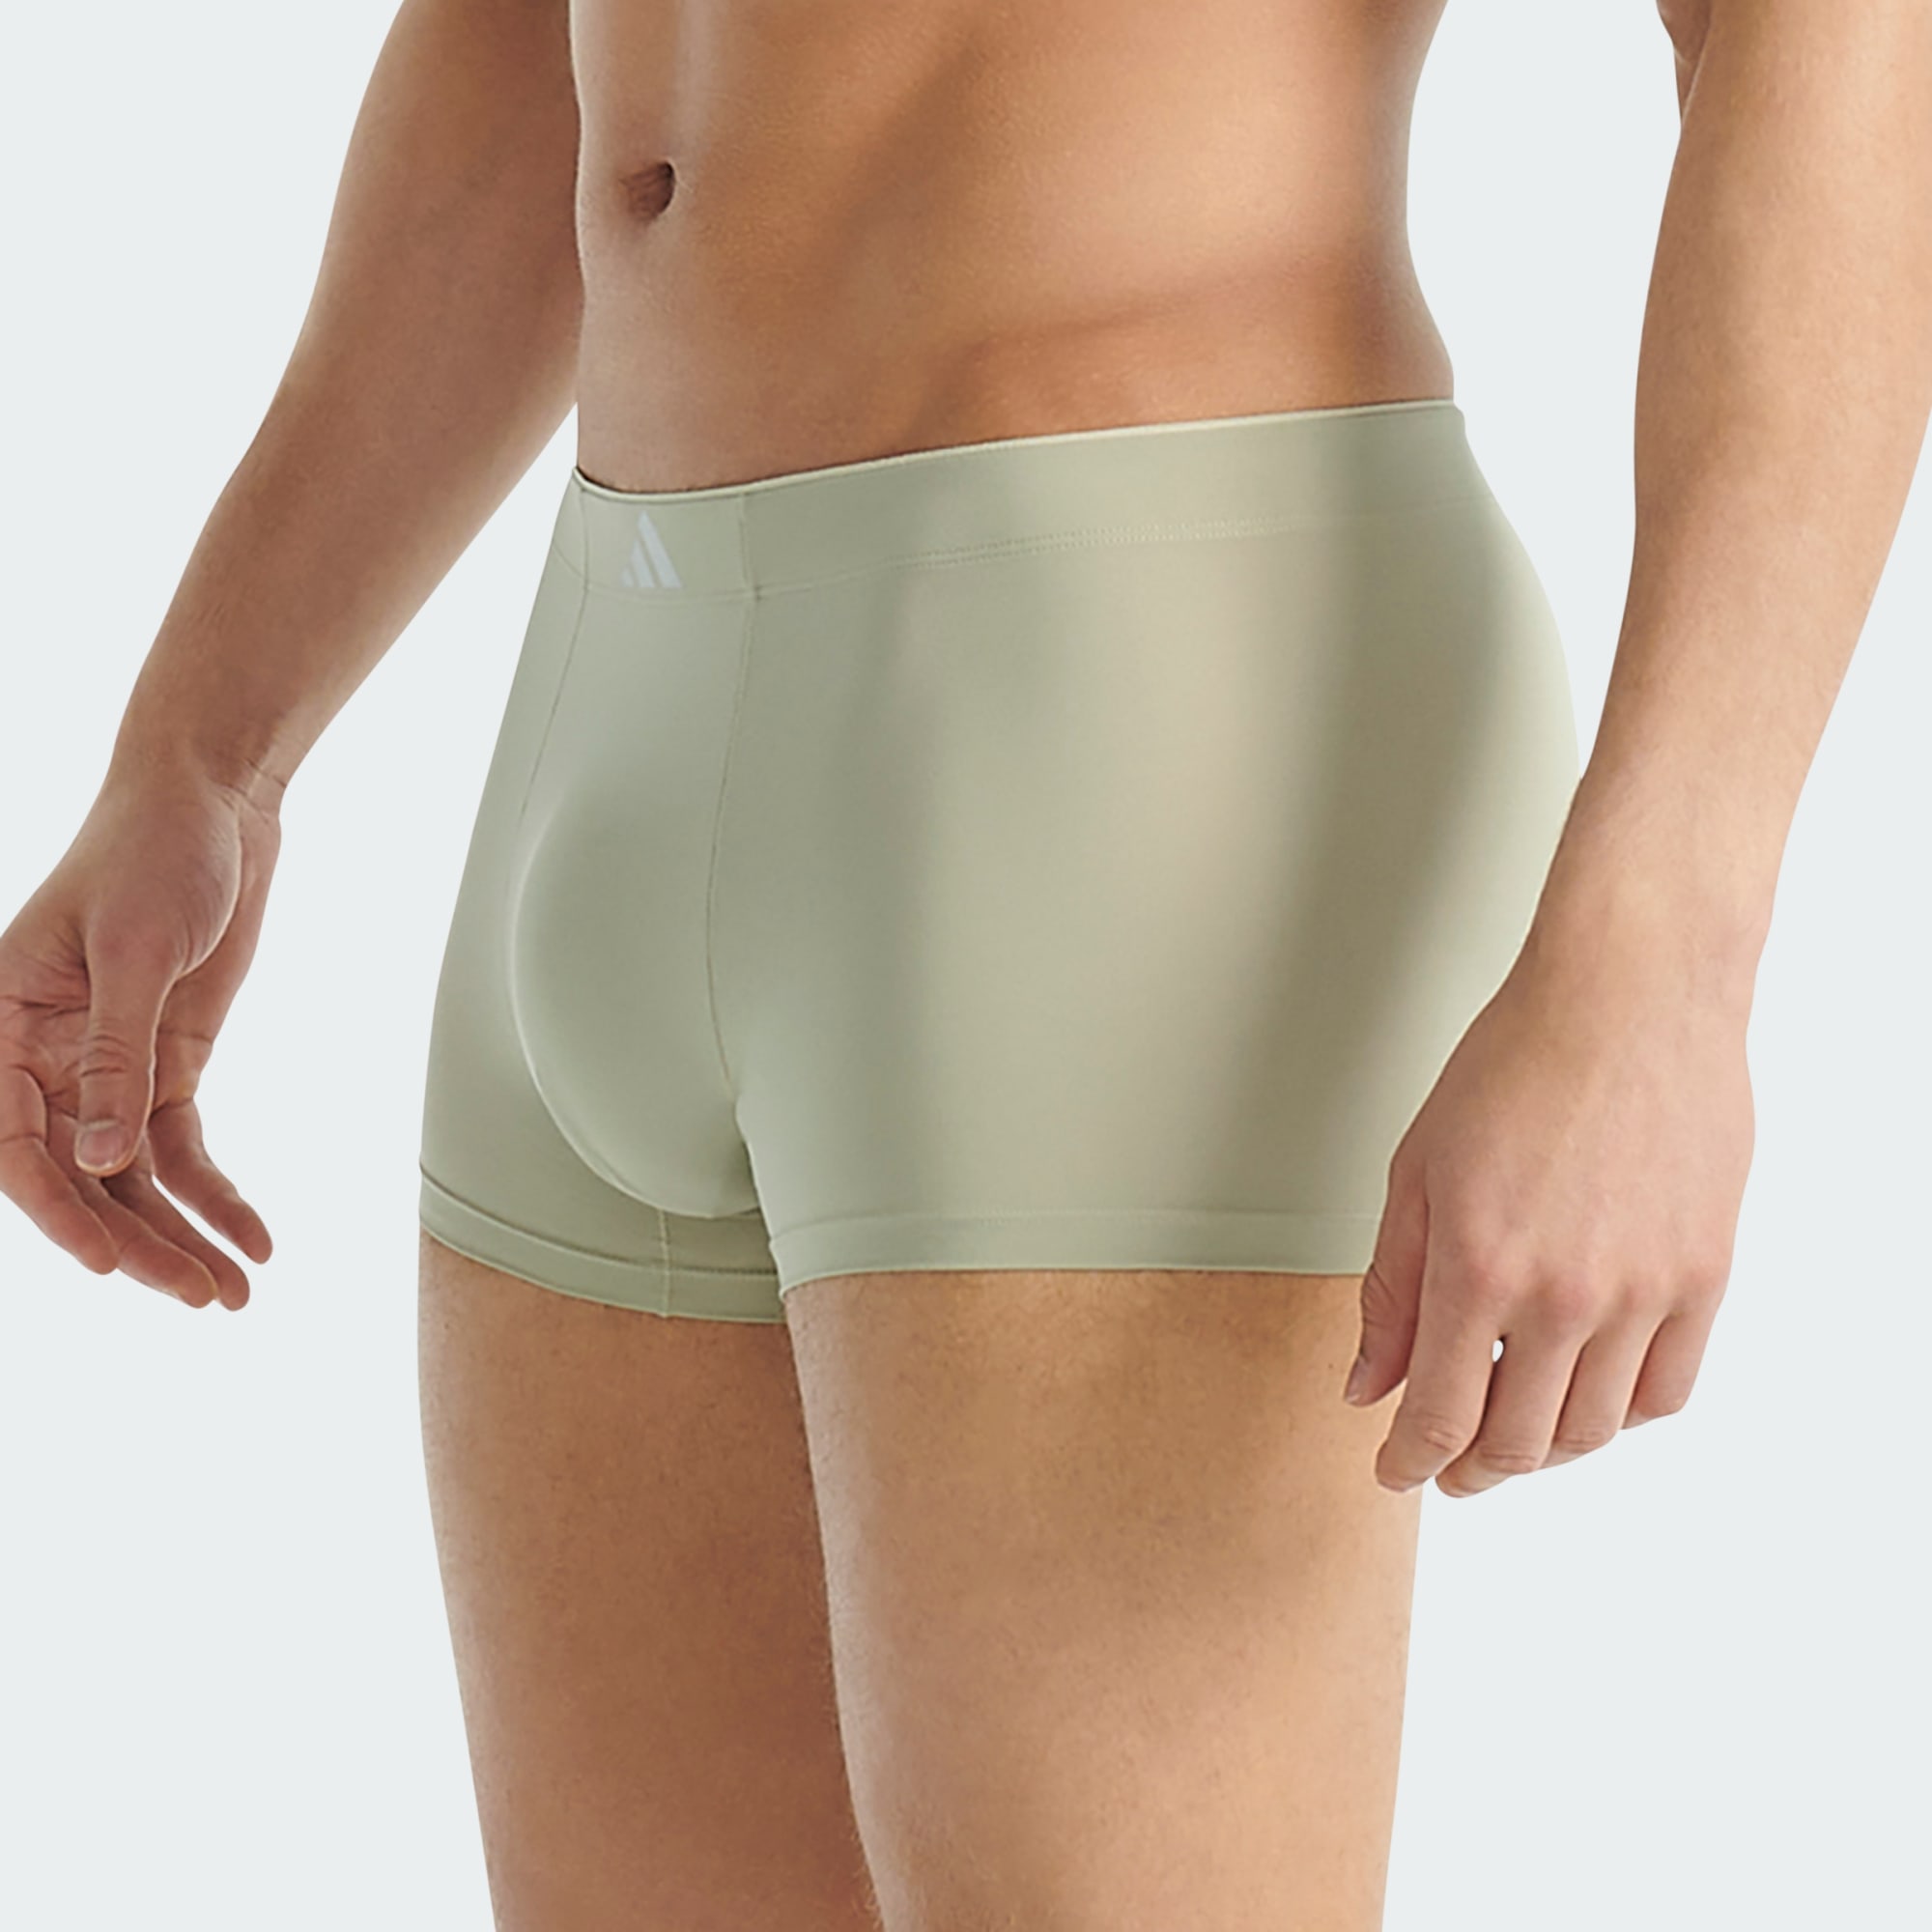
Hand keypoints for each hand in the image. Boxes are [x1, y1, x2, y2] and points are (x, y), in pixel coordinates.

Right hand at [0, 761, 281, 1309]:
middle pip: (78, 1176)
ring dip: (178, 1235)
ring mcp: (106, 1065)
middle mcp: (43, 1057)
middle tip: (199, 1297)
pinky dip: (215, 1193)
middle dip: (133, 1243)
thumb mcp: (137, 951)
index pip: (13, 1142)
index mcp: (1, 1023)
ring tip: (235, 1294)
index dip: (53, 1210)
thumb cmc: (155, 852)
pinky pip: (180, 1145)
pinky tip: (254, 1238)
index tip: (103, 1265)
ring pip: (128, 1177)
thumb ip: (116, 1055)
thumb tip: (97, 1162)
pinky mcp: (165, 1062)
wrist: (213, 802)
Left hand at [1345, 916, 1755, 1494]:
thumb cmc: (1516, 1065)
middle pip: (1517, 1441)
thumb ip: (1390, 1291)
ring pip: (1593, 1429)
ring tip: (1513, 1429)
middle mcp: (1566, 1295)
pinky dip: (1621, 1413)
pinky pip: (1666, 1390)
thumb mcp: (1416, 1173)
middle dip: (1470, 1469)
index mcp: (1479, 1269)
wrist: (1627, 1001)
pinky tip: (1588, 1393)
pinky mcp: (1703, 1276)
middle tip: (1448, 1464)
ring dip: (1542, 1448)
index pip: (1441, 1416)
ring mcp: (1644, 1291)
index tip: (1396, 1471)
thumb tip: (1370, 1383)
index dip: (1410, 1462)